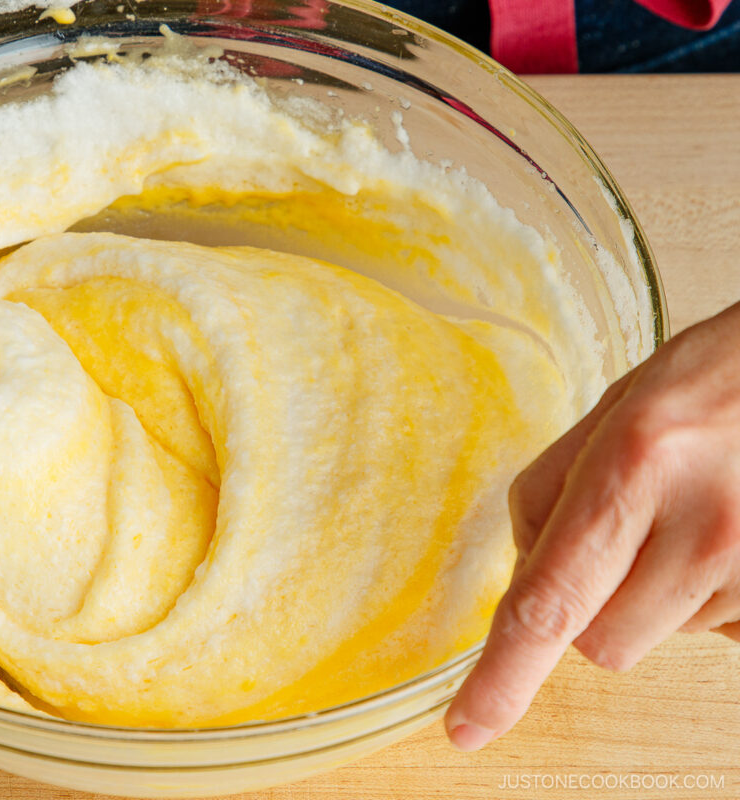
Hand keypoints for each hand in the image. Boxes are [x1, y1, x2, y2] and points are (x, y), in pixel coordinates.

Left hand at [445, 300, 739, 750]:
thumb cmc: (708, 383)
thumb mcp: (609, 415)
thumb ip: (548, 498)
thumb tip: (527, 579)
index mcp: (635, 465)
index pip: (550, 600)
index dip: (503, 676)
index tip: (469, 726)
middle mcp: (703, 524)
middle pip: (602, 641)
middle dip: (593, 604)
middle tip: (627, 530)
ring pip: (660, 637)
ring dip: (656, 595)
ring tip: (688, 515)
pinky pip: (714, 629)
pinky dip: (702, 597)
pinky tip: (722, 534)